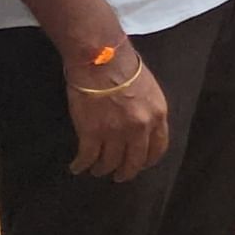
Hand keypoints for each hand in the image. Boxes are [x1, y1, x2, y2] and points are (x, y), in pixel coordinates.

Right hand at [66, 48, 171, 181]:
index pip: (157, 148)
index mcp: (157, 116)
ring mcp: (115, 132)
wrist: (101, 58)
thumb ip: (148, 111)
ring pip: (110, 163)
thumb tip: (143, 128)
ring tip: (97, 170)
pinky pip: (87, 158)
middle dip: (126, 172)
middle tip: (120, 176)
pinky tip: (77, 167)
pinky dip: (81, 165)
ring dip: (102, 169)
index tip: (141, 164)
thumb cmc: (123, 67)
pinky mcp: (91, 133)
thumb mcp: (149, 90)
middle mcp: (139, 128)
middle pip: (135, 161)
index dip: (148, 160)